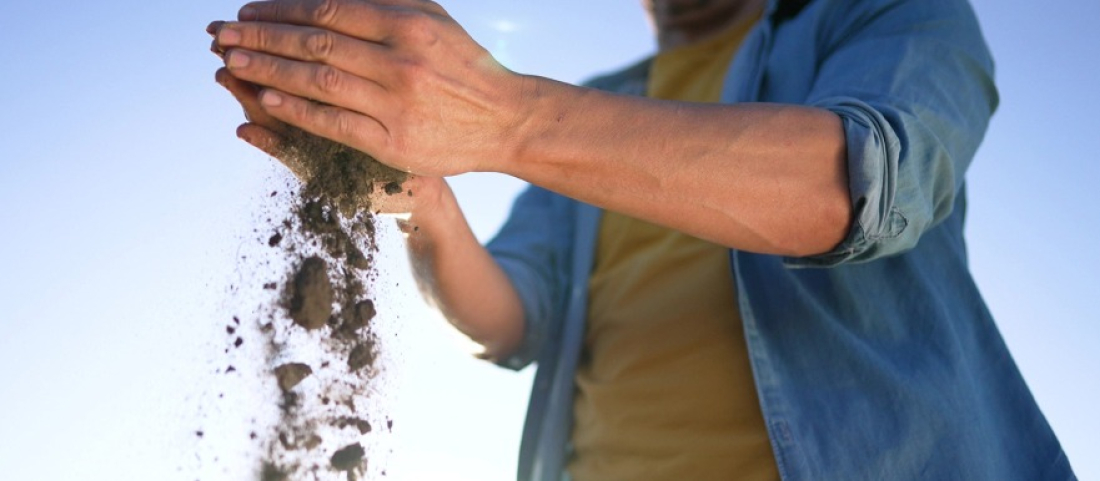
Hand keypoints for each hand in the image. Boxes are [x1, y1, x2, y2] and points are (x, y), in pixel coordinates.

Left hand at [209, 0, 532, 176]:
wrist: (505, 120)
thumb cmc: (465, 65)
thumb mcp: (433, 17)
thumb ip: (385, 1)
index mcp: (406, 23)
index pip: (327, 10)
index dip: (281, 9)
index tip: (248, 11)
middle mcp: (399, 60)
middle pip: (314, 43)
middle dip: (261, 38)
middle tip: (223, 34)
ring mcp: (395, 103)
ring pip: (317, 82)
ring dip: (268, 71)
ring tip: (232, 63)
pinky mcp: (394, 143)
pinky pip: (334, 124)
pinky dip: (298, 111)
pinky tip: (267, 100)